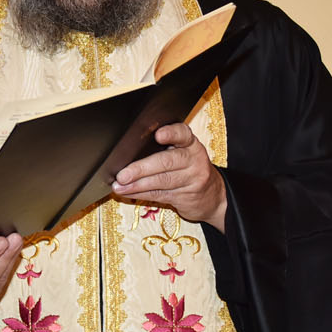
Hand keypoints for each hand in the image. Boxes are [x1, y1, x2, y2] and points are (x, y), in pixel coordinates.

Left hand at [111, 123, 226, 229]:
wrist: (213, 196)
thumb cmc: (188, 168)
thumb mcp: (183, 153)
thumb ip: (163, 149)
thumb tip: (127, 152)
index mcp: (191, 144)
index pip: (182, 134)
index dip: (171, 134)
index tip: (158, 135)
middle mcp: (194, 160)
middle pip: (167, 162)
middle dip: (142, 169)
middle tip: (123, 174)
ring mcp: (192, 180)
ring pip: (161, 182)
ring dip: (136, 185)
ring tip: (119, 186)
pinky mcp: (186, 197)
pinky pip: (159, 195)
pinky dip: (140, 194)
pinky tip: (128, 192)